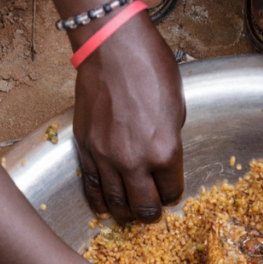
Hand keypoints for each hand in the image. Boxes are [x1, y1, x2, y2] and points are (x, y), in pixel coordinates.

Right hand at [73, 13, 184, 223]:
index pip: (172, 192)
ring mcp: (107, 157)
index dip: (173, 194)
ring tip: (130, 215)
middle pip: (144, 206)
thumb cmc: (150, 69)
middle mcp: (135, 161)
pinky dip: (99, 203)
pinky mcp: (86, 149)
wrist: (112, 48)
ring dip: (126, 213)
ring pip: (116, 202)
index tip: (170, 191)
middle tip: (151, 212)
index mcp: (165, 151)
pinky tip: (105, 210)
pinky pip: (92, 187)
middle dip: (151, 213)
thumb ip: (170, 140)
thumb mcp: (177, 108)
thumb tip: (162, 160)